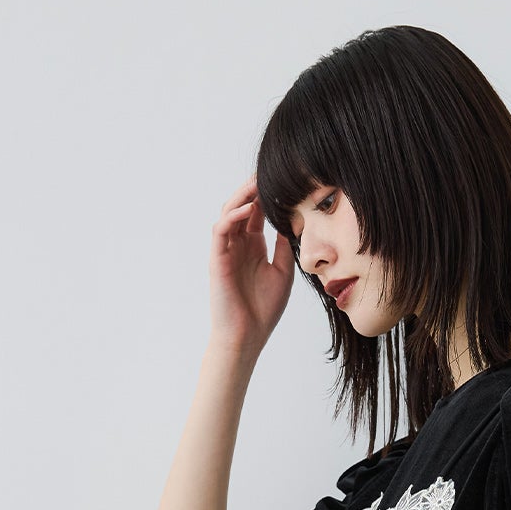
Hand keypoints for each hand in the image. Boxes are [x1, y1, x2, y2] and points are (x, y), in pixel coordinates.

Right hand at [207, 174, 295, 358]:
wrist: (247, 337)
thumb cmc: (263, 311)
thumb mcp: (283, 273)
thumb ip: (284, 247)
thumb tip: (293, 221)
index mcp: (253, 248)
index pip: (258, 214)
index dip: (267, 196)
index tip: (283, 179)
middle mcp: (238, 245)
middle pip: (242, 207)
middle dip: (253, 189)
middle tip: (267, 171)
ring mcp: (226, 251)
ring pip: (228, 213)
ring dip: (241, 197)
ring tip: (256, 183)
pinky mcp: (217, 259)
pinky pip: (220, 230)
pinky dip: (232, 217)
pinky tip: (247, 209)